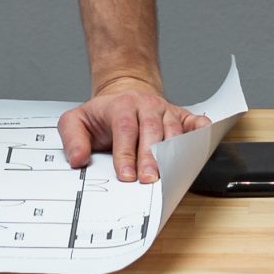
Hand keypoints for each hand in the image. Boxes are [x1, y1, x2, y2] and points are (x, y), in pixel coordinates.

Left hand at [56, 77, 209, 183]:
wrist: (125, 93)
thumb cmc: (103, 114)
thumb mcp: (76, 121)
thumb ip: (72, 139)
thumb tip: (78, 159)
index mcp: (120, 105)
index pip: (124, 129)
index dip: (126, 153)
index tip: (126, 175)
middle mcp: (145, 106)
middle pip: (151, 130)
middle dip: (151, 157)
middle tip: (150, 180)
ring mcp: (165, 110)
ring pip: (173, 129)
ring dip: (174, 152)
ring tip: (172, 173)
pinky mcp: (181, 117)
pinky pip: (194, 122)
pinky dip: (201, 131)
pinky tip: (201, 140)